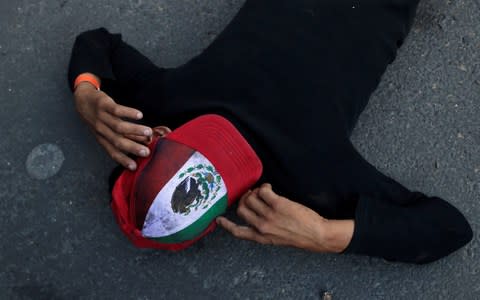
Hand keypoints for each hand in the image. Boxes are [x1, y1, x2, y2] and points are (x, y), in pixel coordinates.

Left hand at [74, 82, 152, 169]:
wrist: (82, 100)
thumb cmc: (98, 118)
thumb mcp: (107, 130)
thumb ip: (124, 136)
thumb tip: (144, 143)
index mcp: (102, 138)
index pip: (112, 151)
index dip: (123, 160)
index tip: (135, 167)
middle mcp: (102, 130)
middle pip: (118, 141)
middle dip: (133, 147)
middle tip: (146, 152)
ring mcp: (102, 117)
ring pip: (119, 126)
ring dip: (135, 130)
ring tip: (148, 132)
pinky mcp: (104, 104)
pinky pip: (116, 110)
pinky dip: (128, 113)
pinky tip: (139, 115)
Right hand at [217, 183, 353, 252]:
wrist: (317, 235)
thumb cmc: (301, 237)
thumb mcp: (278, 239)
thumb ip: (265, 231)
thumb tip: (257, 215)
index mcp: (261, 238)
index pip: (238, 232)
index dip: (226, 225)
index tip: (218, 219)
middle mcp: (262, 227)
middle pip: (242, 209)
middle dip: (245, 199)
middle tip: (253, 195)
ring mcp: (269, 216)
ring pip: (251, 198)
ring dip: (255, 191)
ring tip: (264, 191)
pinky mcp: (278, 205)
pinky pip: (263, 191)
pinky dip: (264, 187)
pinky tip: (270, 188)